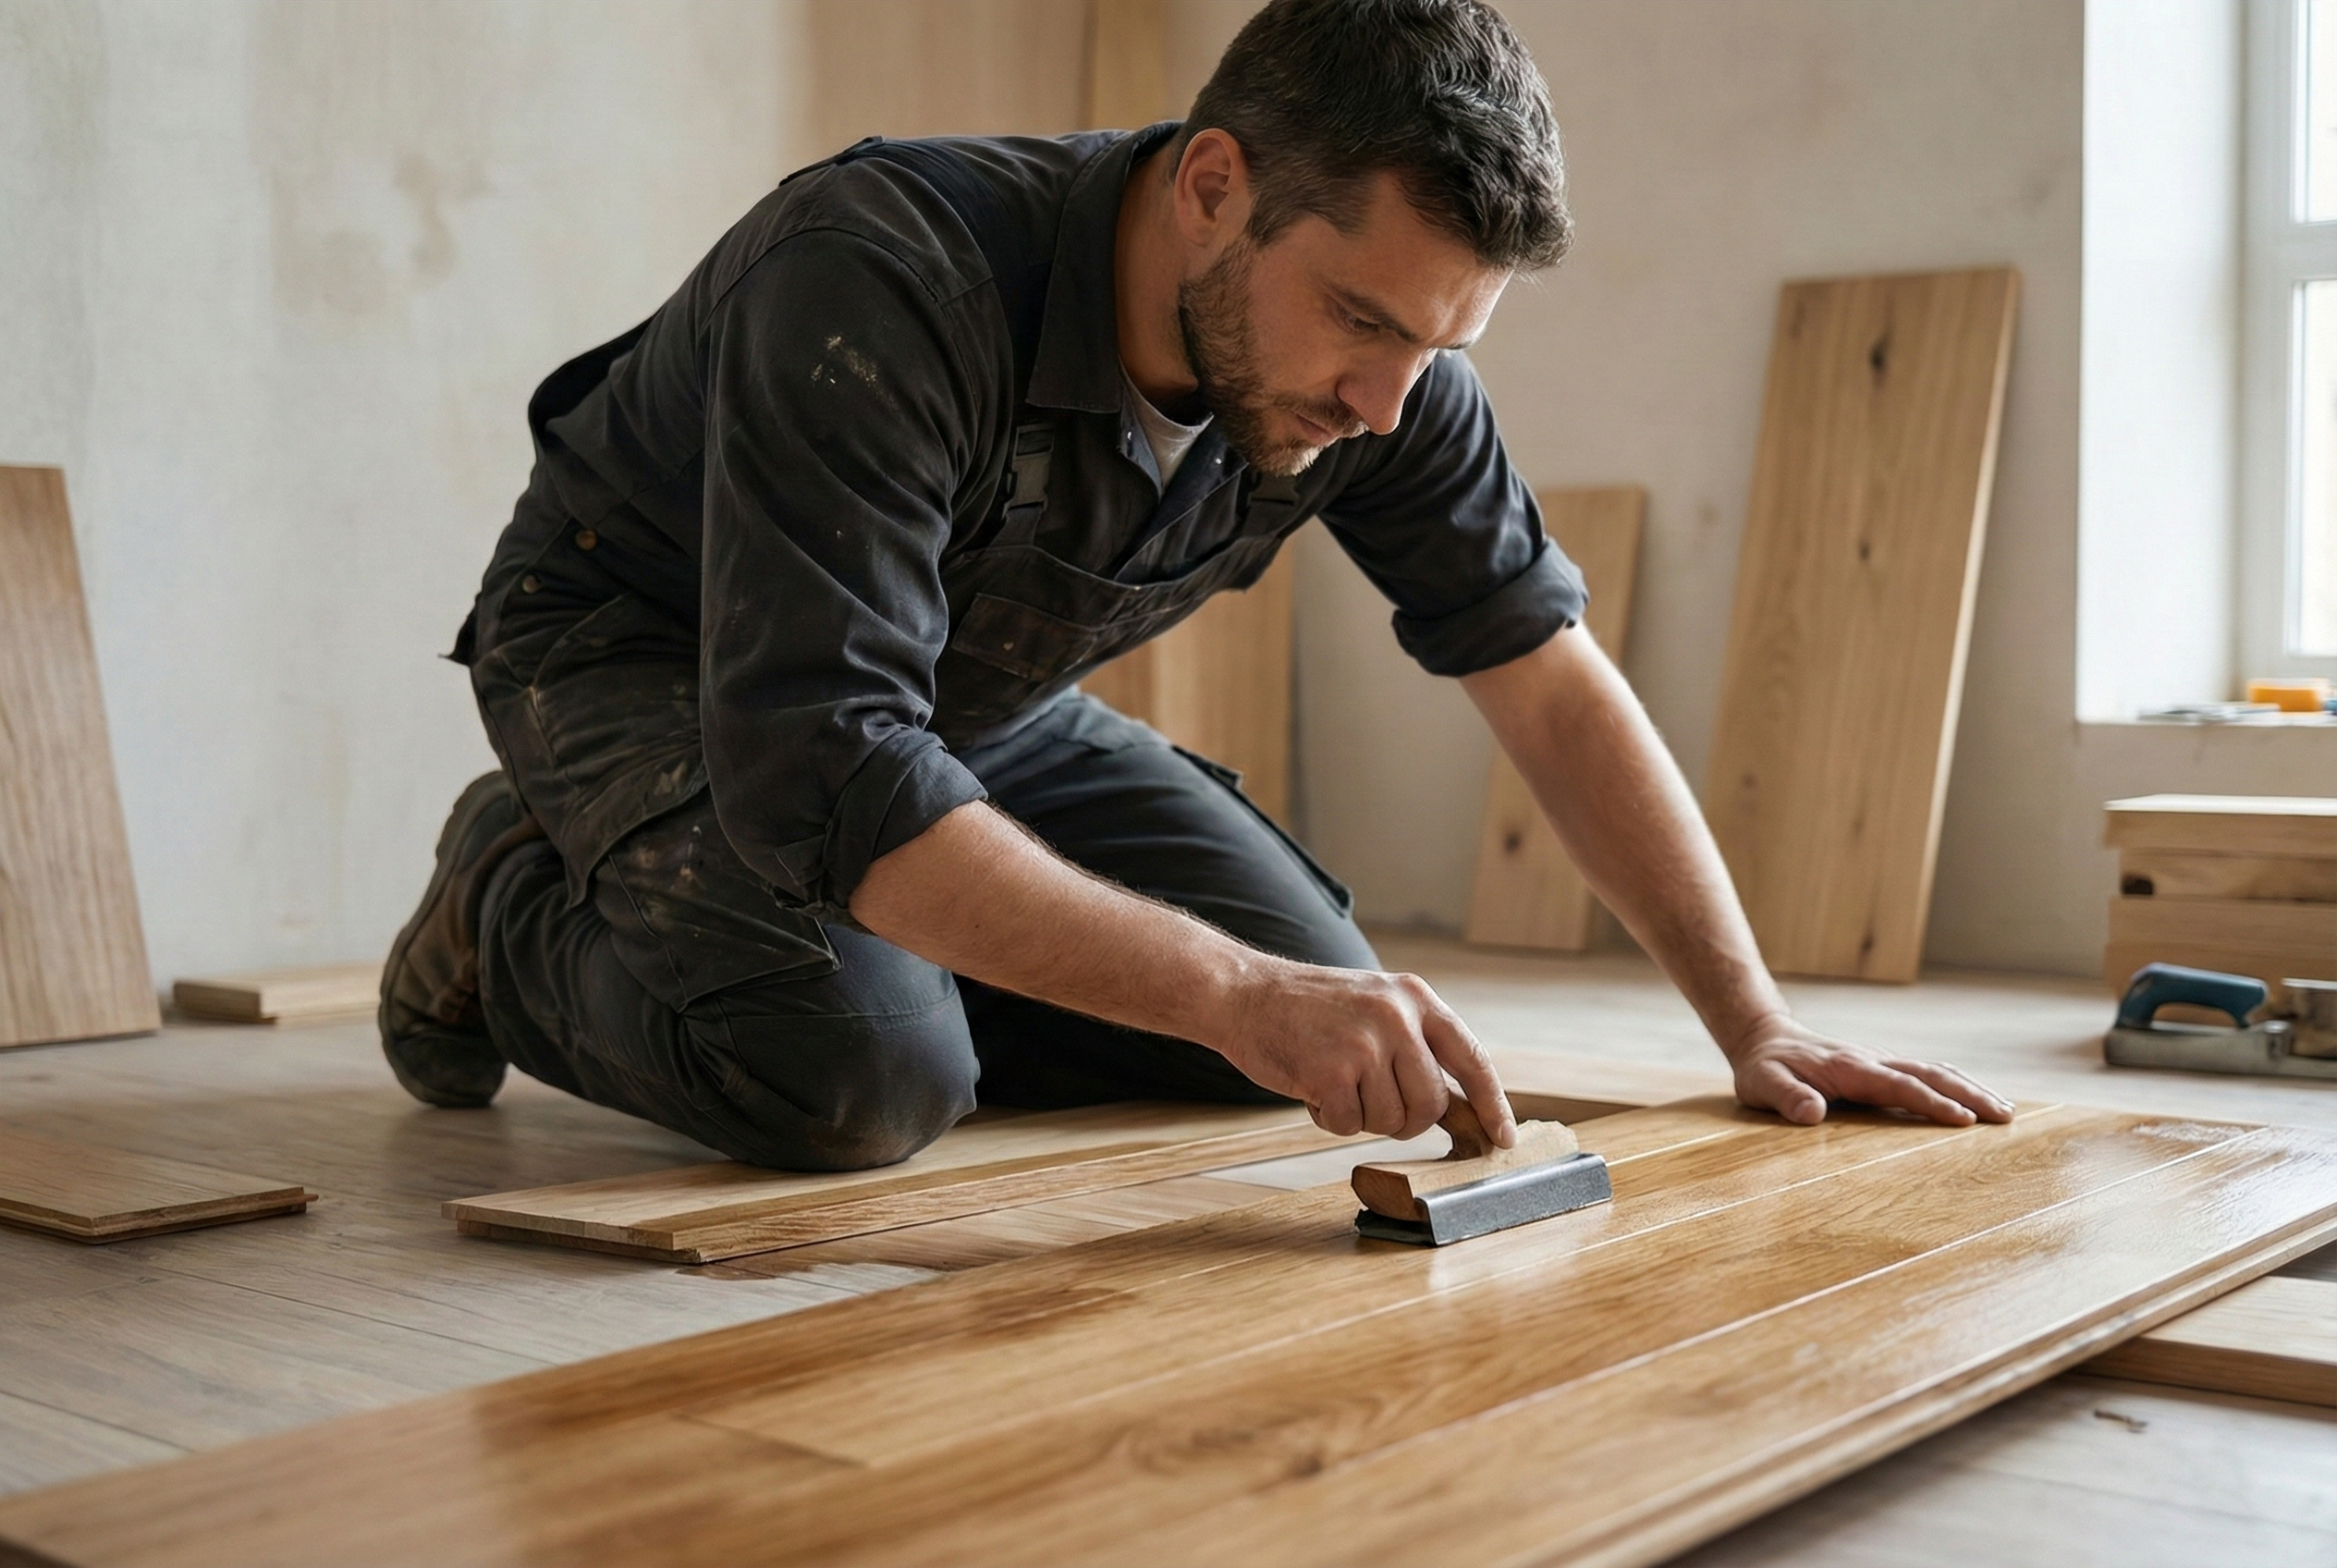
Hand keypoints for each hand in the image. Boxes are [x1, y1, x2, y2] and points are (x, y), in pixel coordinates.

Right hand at [1206, 960, 1515, 1146]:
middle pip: (1430, 1104)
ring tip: (1332, 1079)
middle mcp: (1397, 1018)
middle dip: (1404, 1119)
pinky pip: (1347, 1126)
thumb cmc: (1309, 1008)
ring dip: (1360, 1116)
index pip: (1472, 1058)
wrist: (1244, 994)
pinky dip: (1327, 1118)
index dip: (1491, 1103)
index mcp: (1415, 998)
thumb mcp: (1376, 1004)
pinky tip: (1310, 1085)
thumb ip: (1416, 1044)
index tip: (1503, 1137)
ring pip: (1390, 1121)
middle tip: (1369, 1101)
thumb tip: (1461, 1106)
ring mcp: (1365, 1044)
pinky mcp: (1332, 1072)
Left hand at [1726, 1016, 2012, 1126]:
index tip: (1964, 1120)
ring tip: (2005, 1111)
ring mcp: (1880, 1063)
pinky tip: (1974, 1102)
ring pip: (1934, 1071)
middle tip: (2006, 1117)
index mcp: (1850, 1067)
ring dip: (1970, 1088)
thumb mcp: (1763, 1083)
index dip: (1932, 1103)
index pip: (1899, 1086)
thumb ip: (1786, 1097)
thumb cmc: (1764, 1068)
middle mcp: (1873, 1061)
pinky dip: (1955, 1086)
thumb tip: (1811, 1114)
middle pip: (1930, 1074)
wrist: (1764, 1039)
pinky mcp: (1882, 1069)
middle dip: (1970, 1094)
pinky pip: (1925, 1076)